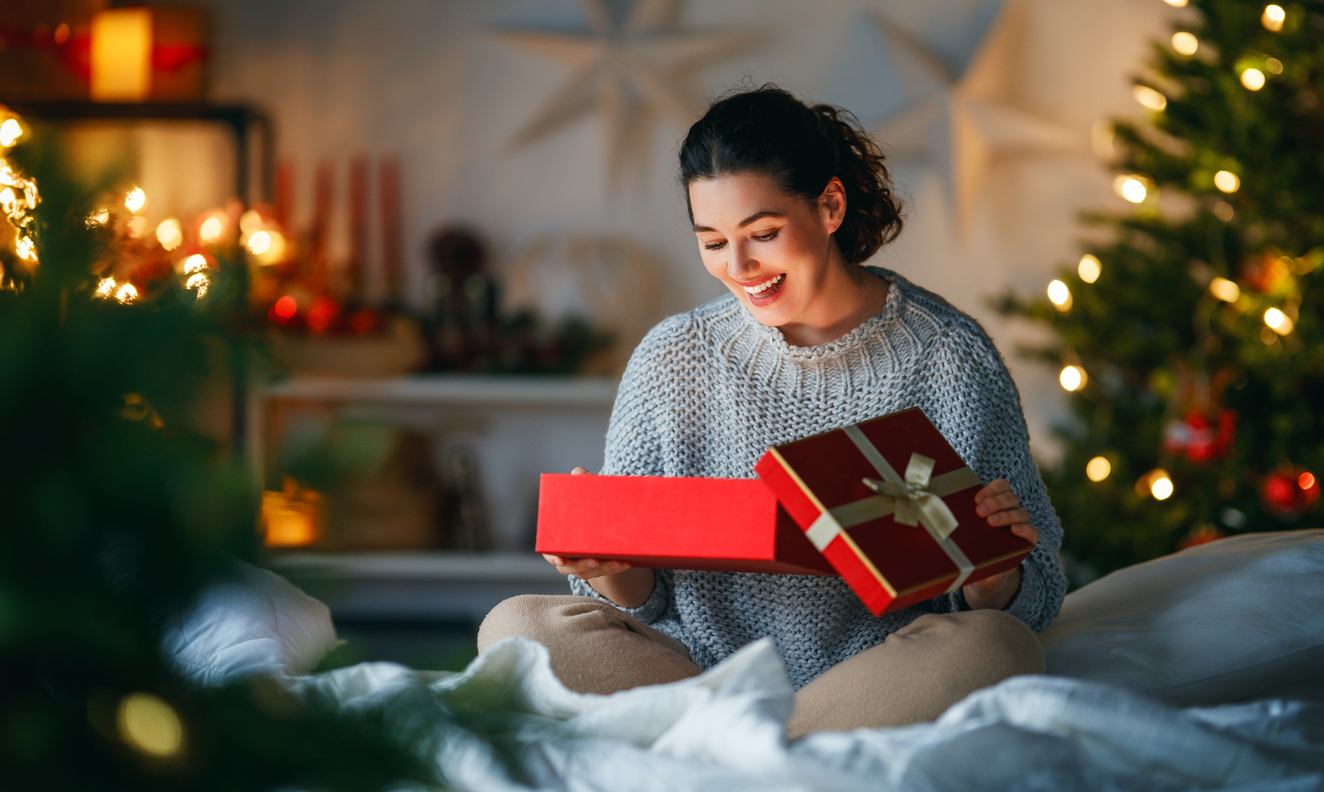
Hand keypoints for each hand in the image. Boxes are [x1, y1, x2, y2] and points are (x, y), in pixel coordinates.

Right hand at [542, 466, 634, 580]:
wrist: (601, 524)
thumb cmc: (588, 507)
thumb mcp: (585, 495)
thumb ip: (580, 483)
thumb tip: (578, 473)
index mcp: (558, 539)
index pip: (550, 551)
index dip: (553, 557)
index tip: (561, 560)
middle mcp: (567, 557)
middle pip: (572, 567)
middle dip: (583, 566)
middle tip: (595, 561)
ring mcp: (583, 565)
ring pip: (591, 572)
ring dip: (605, 568)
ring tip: (619, 562)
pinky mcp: (600, 567)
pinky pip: (606, 572)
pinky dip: (616, 567)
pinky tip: (627, 562)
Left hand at [963, 479, 1038, 609]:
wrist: (983, 576)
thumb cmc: (970, 548)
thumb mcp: (963, 533)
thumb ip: (951, 521)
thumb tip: (922, 512)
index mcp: (996, 504)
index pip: (1002, 486)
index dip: (991, 489)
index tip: (975, 499)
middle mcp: (1010, 512)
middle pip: (1011, 497)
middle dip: (995, 502)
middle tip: (980, 511)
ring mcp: (1020, 527)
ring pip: (1022, 512)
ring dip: (1006, 514)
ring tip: (991, 522)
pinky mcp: (1026, 543)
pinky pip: (1033, 533)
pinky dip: (1025, 529)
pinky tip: (1013, 530)